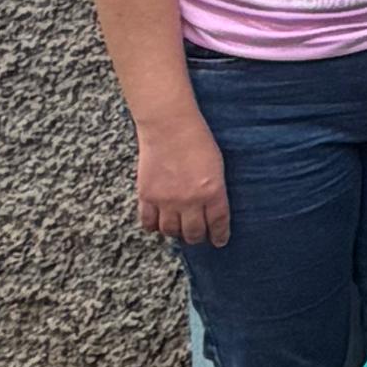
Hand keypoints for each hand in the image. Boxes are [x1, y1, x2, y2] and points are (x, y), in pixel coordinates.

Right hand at [132, 108, 229, 247]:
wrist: (169, 125)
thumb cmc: (197, 139)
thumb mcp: (217, 166)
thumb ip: (214, 189)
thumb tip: (212, 208)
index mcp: (213, 192)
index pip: (218, 224)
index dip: (219, 236)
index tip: (219, 241)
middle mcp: (190, 201)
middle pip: (193, 233)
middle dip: (197, 237)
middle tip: (198, 235)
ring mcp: (166, 200)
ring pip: (170, 231)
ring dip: (176, 232)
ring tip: (179, 228)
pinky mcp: (147, 196)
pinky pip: (148, 222)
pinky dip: (153, 226)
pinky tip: (158, 223)